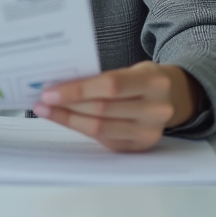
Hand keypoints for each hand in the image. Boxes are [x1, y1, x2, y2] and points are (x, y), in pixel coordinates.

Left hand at [32, 62, 201, 151]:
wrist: (173, 98)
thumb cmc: (142, 80)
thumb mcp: (130, 70)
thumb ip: (102, 77)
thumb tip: (60, 85)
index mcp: (153, 81)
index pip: (109, 86)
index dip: (77, 90)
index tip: (50, 91)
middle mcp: (156, 109)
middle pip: (102, 110)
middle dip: (67, 106)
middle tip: (42, 102)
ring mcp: (150, 131)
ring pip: (101, 128)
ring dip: (69, 120)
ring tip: (47, 111)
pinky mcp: (141, 146)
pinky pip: (105, 140)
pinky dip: (81, 129)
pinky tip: (66, 120)